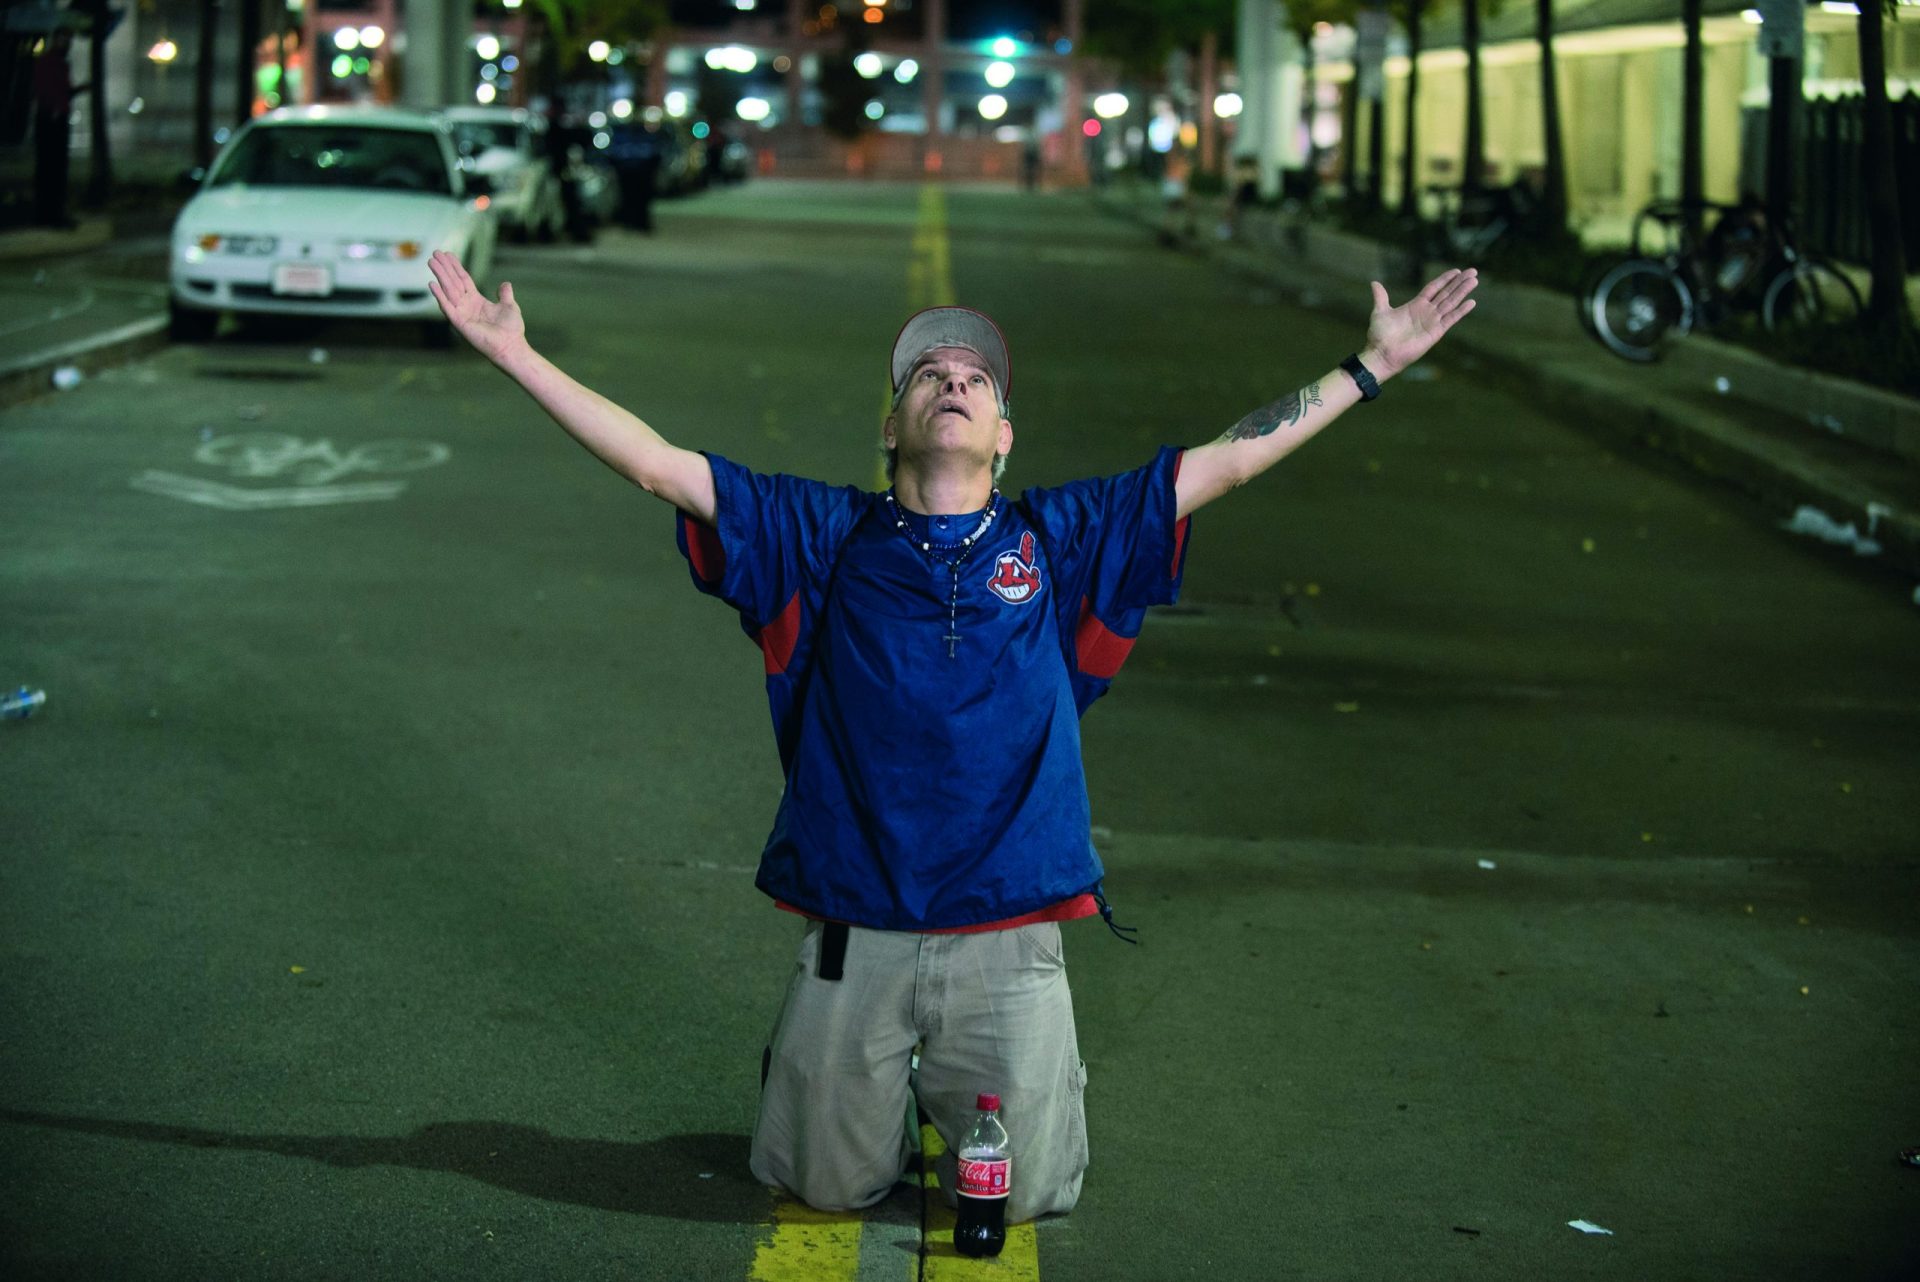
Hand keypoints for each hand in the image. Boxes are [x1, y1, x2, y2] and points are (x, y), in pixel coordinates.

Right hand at [428, 251, 524, 364]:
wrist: (511, 346)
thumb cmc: (511, 330)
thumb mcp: (509, 306)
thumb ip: (504, 294)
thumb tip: (505, 284)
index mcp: (477, 300)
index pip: (463, 279)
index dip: (456, 267)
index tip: (448, 254)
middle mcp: (467, 305)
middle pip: (453, 282)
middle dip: (444, 267)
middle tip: (434, 253)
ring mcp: (462, 313)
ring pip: (448, 290)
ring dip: (440, 276)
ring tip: (432, 262)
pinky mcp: (459, 323)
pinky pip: (447, 307)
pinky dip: (439, 296)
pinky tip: (432, 284)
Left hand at [1359, 269, 1478, 379]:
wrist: (1381, 354)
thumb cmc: (1379, 336)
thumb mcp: (1380, 312)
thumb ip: (1381, 297)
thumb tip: (1374, 283)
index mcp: (1415, 305)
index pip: (1434, 288)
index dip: (1445, 279)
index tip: (1456, 271)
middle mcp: (1426, 312)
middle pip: (1446, 293)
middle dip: (1459, 282)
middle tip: (1473, 271)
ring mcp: (1432, 322)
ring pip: (1451, 303)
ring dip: (1463, 292)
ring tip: (1474, 280)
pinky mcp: (1435, 332)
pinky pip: (1451, 319)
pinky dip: (1461, 311)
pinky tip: (1471, 302)